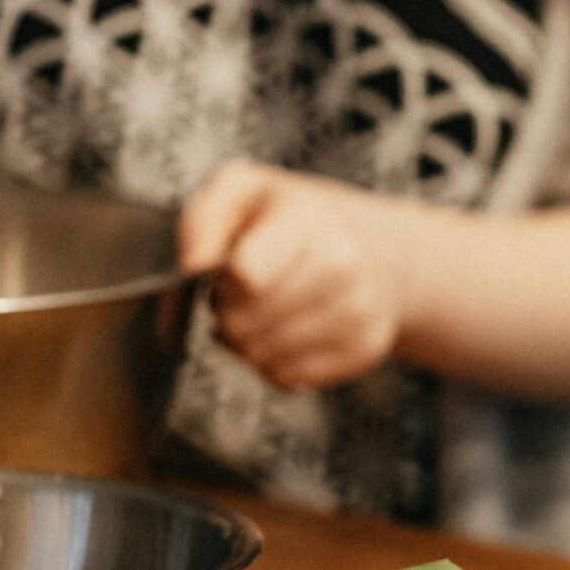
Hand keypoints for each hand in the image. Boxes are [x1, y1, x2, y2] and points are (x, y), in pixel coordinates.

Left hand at [177, 162, 405, 391]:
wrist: (375, 249)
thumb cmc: (295, 221)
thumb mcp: (243, 191)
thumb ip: (205, 218)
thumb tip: (194, 265)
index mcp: (308, 220)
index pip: (245, 275)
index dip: (221, 281)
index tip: (229, 268)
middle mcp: (343, 266)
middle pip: (243, 324)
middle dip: (228, 313)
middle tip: (243, 292)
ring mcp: (359, 312)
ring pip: (261, 357)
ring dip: (248, 342)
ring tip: (264, 310)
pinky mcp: (363, 350)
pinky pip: (287, 377)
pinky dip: (275, 362)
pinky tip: (286, 331)